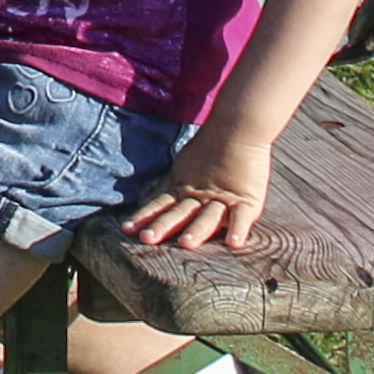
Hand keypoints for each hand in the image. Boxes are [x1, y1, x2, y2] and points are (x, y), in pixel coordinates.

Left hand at [121, 134, 277, 251]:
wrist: (238, 129)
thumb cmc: (208, 151)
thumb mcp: (182, 171)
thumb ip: (166, 188)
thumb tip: (143, 203)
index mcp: (184, 190)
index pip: (160, 204)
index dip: (144, 216)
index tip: (126, 229)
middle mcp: (200, 197)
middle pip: (180, 213)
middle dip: (163, 225)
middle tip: (147, 238)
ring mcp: (223, 199)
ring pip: (207, 217)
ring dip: (196, 230)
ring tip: (185, 244)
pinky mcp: (247, 201)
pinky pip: (242, 217)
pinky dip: (238, 229)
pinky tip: (233, 243)